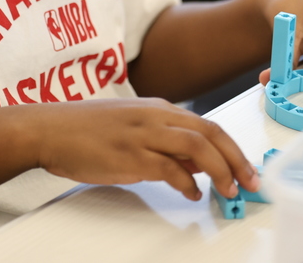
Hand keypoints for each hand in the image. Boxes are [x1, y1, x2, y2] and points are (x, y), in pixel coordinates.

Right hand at [27, 97, 258, 200]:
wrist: (50, 129)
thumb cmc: (88, 129)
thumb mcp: (134, 127)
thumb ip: (167, 141)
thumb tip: (198, 162)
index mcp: (159, 108)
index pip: (209, 125)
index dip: (233, 148)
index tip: (247, 167)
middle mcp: (156, 117)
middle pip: (211, 132)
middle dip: (237, 159)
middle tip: (251, 181)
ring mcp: (143, 134)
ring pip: (197, 146)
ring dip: (220, 170)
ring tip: (229, 190)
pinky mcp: (130, 155)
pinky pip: (169, 168)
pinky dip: (187, 182)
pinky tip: (192, 194)